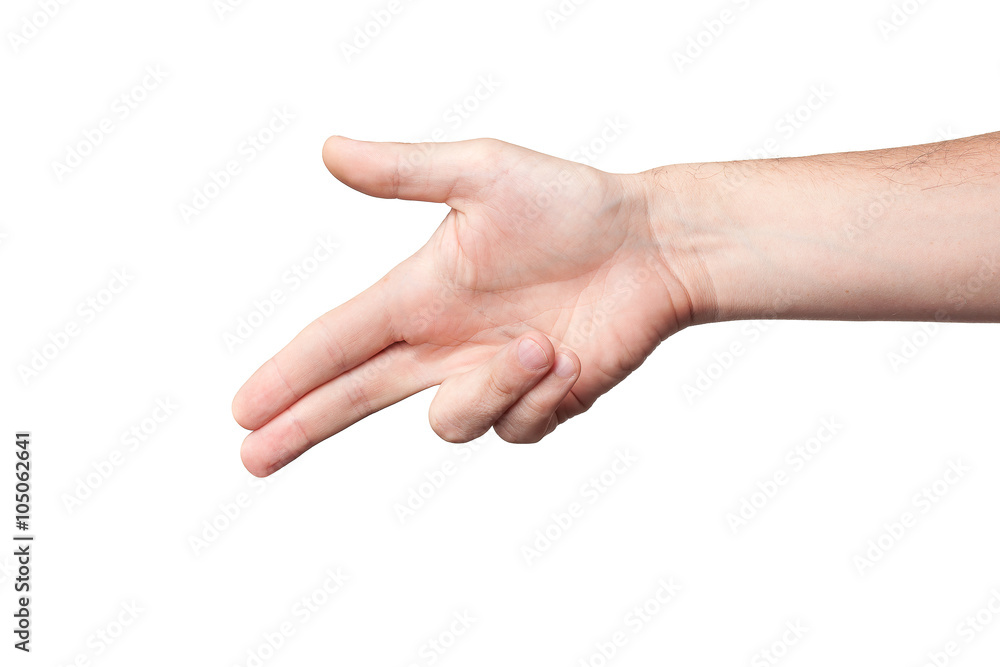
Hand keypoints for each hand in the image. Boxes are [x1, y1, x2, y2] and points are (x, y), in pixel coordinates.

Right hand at [232, 137, 697, 475]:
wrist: (650, 245)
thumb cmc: (571, 204)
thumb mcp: (483, 173)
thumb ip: (405, 171)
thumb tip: (329, 150)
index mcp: (420, 296)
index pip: (337, 342)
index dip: (289, 375)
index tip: (242, 410)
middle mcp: (444, 343)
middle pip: (356, 398)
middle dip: (303, 426)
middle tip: (254, 456)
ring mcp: (491, 378)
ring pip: (450, 422)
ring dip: (493, 386)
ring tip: (542, 341)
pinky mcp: (538, 403)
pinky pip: (516, 427)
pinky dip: (542, 394)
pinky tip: (570, 356)